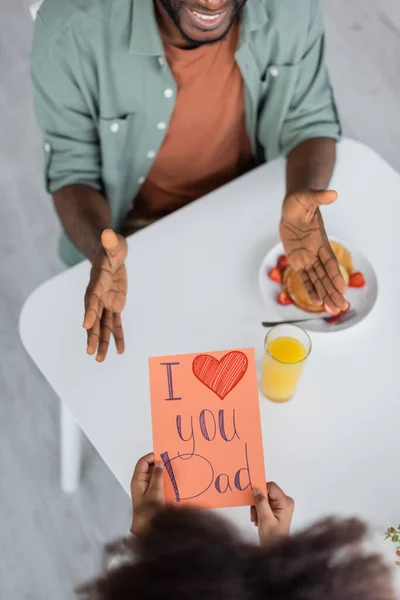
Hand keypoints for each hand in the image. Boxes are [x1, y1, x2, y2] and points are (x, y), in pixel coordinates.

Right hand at [83, 229, 127, 361]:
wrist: (109, 253)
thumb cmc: (111, 246)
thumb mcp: (113, 242)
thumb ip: (111, 242)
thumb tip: (108, 233)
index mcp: (97, 281)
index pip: (91, 297)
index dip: (89, 310)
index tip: (85, 324)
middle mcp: (98, 295)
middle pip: (94, 317)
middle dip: (93, 333)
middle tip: (90, 351)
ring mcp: (105, 302)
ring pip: (103, 325)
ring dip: (102, 341)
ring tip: (99, 359)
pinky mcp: (114, 305)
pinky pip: (116, 323)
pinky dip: (117, 336)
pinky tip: (119, 351)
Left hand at [130, 453, 164, 535]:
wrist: (146, 528)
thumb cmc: (149, 511)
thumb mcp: (155, 492)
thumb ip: (157, 476)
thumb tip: (159, 462)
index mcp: (138, 479)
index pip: (143, 462)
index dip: (152, 456)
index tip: (164, 455)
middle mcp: (140, 482)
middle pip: (148, 467)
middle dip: (158, 463)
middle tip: (171, 462)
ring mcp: (145, 488)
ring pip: (153, 474)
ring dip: (162, 472)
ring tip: (173, 470)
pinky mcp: (150, 494)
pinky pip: (156, 482)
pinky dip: (162, 479)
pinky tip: (171, 481)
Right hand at [250, 482, 293, 543]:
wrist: (275, 551)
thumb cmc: (272, 537)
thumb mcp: (265, 519)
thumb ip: (261, 502)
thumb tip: (256, 489)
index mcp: (285, 502)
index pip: (271, 487)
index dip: (260, 491)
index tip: (252, 500)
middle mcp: (285, 501)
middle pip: (266, 492)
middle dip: (257, 502)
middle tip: (254, 515)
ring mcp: (281, 505)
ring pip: (264, 498)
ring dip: (257, 508)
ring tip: (256, 519)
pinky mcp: (277, 509)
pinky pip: (265, 504)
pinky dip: (259, 510)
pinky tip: (258, 520)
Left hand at [280, 189, 347, 314]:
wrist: (292, 206)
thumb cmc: (300, 201)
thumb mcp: (307, 197)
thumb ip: (318, 197)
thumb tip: (332, 193)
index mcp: (320, 241)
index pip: (329, 261)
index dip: (335, 274)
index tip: (342, 287)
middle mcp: (316, 252)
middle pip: (326, 275)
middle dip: (333, 291)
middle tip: (342, 307)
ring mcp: (307, 257)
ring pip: (318, 280)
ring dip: (325, 294)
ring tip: (333, 310)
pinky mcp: (298, 260)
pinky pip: (305, 278)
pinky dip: (311, 289)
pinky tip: (317, 302)